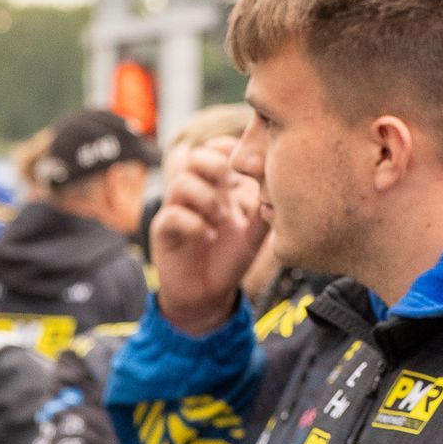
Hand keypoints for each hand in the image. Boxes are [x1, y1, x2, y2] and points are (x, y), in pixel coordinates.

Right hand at [150, 136, 267, 332]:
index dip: (227, 148)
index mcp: (213, 187)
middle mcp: (192, 194)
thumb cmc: (228, 259)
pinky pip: (172, 216)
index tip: (245, 166)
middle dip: (214, 165)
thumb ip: (264, 210)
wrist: (207, 295)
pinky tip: (210, 236)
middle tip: (233, 183)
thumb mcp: (254, 234)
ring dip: (207, 197)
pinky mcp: (163, 232)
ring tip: (222, 217)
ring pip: (181, 184)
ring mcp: (176, 211)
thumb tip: (279, 185)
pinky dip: (195, 224)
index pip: (213, 150)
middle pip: (192, 158)